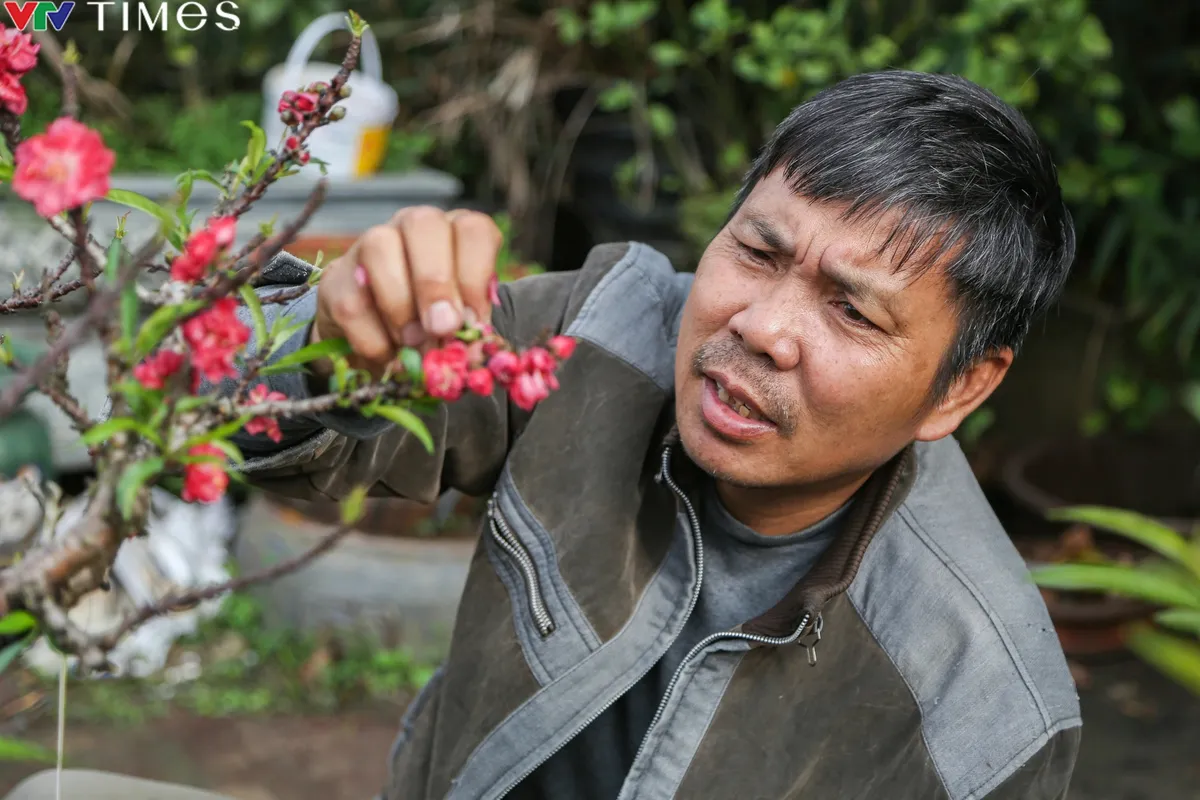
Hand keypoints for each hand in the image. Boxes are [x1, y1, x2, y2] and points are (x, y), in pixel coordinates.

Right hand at [309, 207, 500, 378]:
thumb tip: (470, 350)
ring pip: (380, 248)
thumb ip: (468, 329)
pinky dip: (373, 337)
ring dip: (400, 306)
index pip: (472, 229)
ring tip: (413, 343)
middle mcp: (413, 228)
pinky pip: (351, 301)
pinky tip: (387, 355)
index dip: (476, 276)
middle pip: (424, 225)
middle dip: (435, 282)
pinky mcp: (336, 279)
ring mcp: (369, 245)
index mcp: (454, 234)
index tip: (473, 320)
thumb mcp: (458, 324)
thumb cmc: (431, 323)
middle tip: (442, 328)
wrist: (376, 338)